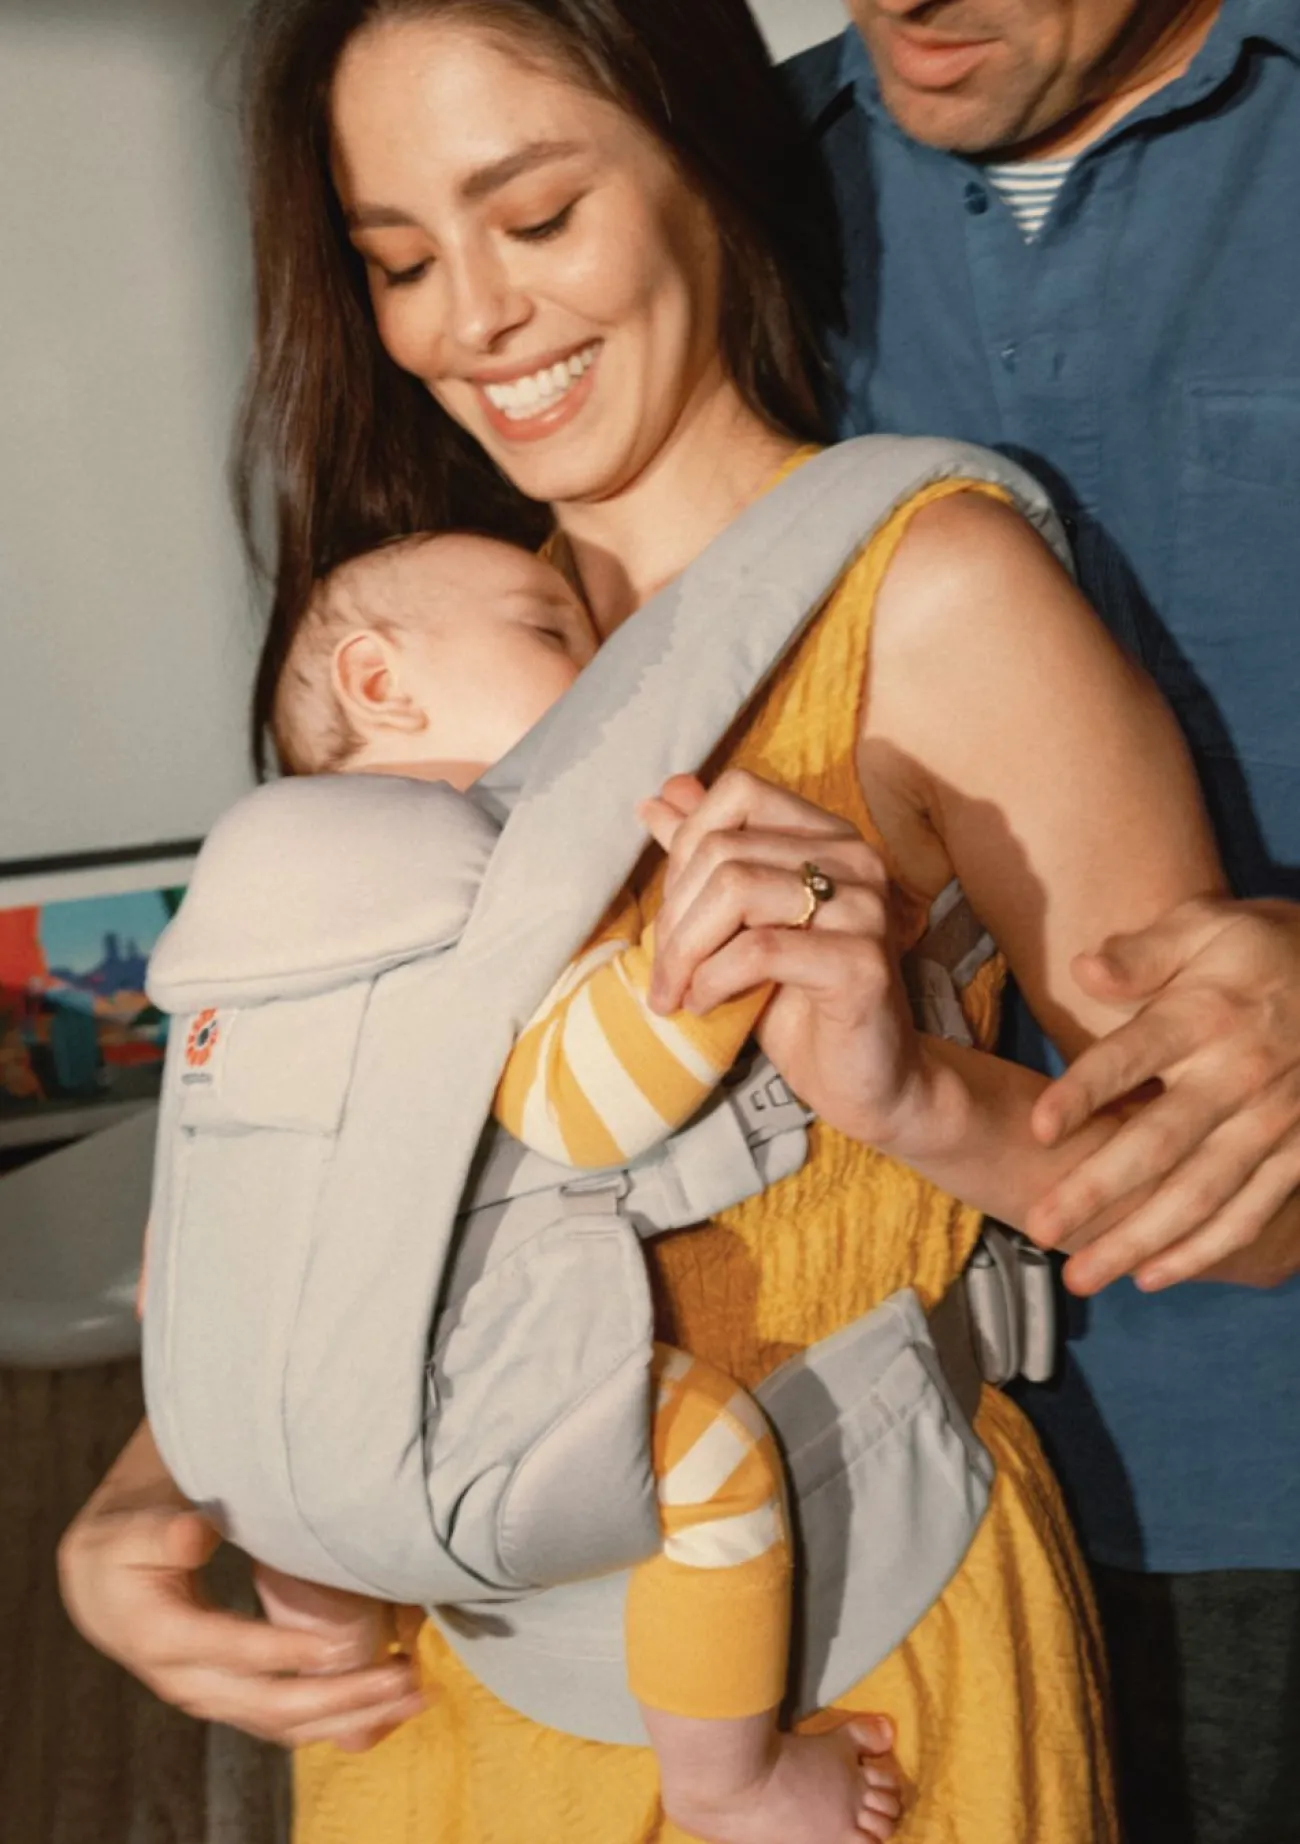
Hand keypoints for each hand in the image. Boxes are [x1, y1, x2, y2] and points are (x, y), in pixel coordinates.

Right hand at [58, 1426, 425, 1750]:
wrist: (100, 1588)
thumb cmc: (125, 1545)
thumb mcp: (133, 1529)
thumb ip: (163, 1531)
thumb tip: (195, 1534)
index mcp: (161, 1636)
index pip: (229, 1650)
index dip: (283, 1651)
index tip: (340, 1648)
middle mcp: (188, 1681)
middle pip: (269, 1703)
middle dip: (340, 1696)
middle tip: (403, 1677)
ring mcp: (212, 1697)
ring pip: (285, 1723)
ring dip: (352, 1714)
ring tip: (415, 1694)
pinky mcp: (230, 1700)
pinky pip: (286, 1722)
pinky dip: (337, 1720)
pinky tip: (386, 1705)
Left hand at [640, 771, 928, 1146]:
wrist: (865, 1081)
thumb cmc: (798, 1002)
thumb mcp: (739, 925)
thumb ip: (708, 856)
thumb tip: (659, 796)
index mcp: (829, 836)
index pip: (739, 792)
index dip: (686, 846)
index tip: (672, 913)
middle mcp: (857, 858)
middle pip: (725, 848)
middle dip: (674, 916)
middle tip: (663, 973)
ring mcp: (866, 907)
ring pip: (737, 890)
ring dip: (687, 950)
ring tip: (679, 992)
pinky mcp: (863, 963)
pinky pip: (760, 950)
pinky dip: (714, 979)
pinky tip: (706, 1006)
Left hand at [1028, 897, 1299, 1292]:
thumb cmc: (1259, 950)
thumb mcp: (1206, 926)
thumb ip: (1143, 953)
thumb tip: (1084, 969)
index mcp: (1204, 1016)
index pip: (1132, 1056)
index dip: (1085, 1092)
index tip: (1035, 1128)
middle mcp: (1238, 1074)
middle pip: (1160, 1142)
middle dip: (1097, 1190)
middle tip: (1039, 1228)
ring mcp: (1272, 1121)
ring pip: (1200, 1193)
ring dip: (1139, 1239)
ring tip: (1081, 1273)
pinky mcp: (1297, 1154)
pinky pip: (1249, 1213)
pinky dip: (1203, 1250)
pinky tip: (1151, 1276)